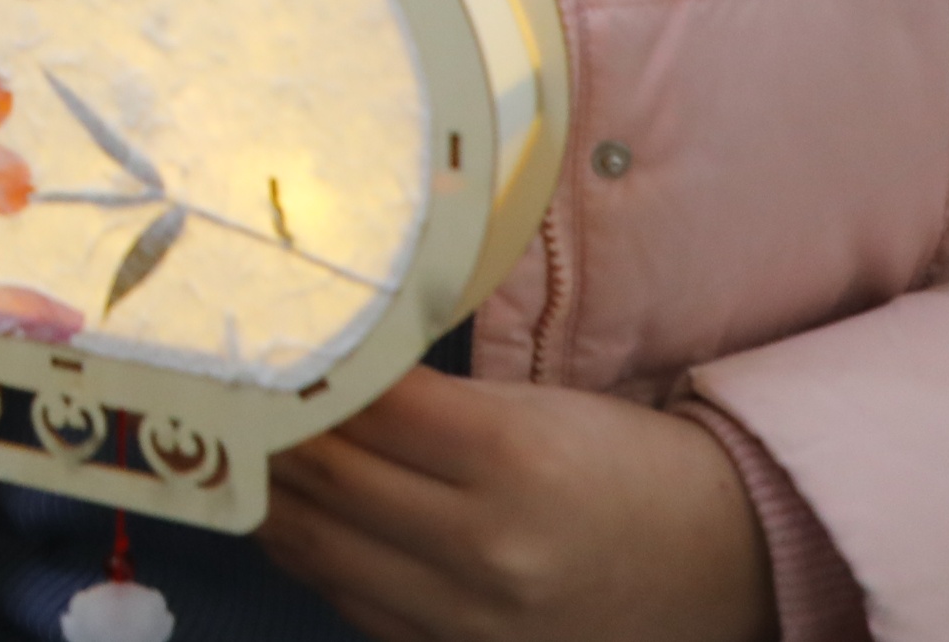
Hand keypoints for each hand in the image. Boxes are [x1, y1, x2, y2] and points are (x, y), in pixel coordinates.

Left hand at [257, 366, 777, 641]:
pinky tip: (293, 516)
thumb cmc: (629, 468)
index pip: (358, 404)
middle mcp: (484, 547)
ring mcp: (469, 620)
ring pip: (318, 548)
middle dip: (263, 427)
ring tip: (236, 446)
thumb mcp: (540, 409)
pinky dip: (313, 556)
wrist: (726, 570)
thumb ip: (427, 402)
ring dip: (269, 495)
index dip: (296, 368)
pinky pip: (350, 605)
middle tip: (222, 384)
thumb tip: (317, 378)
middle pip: (324, 477)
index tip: (257, 336)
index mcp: (512, 459)